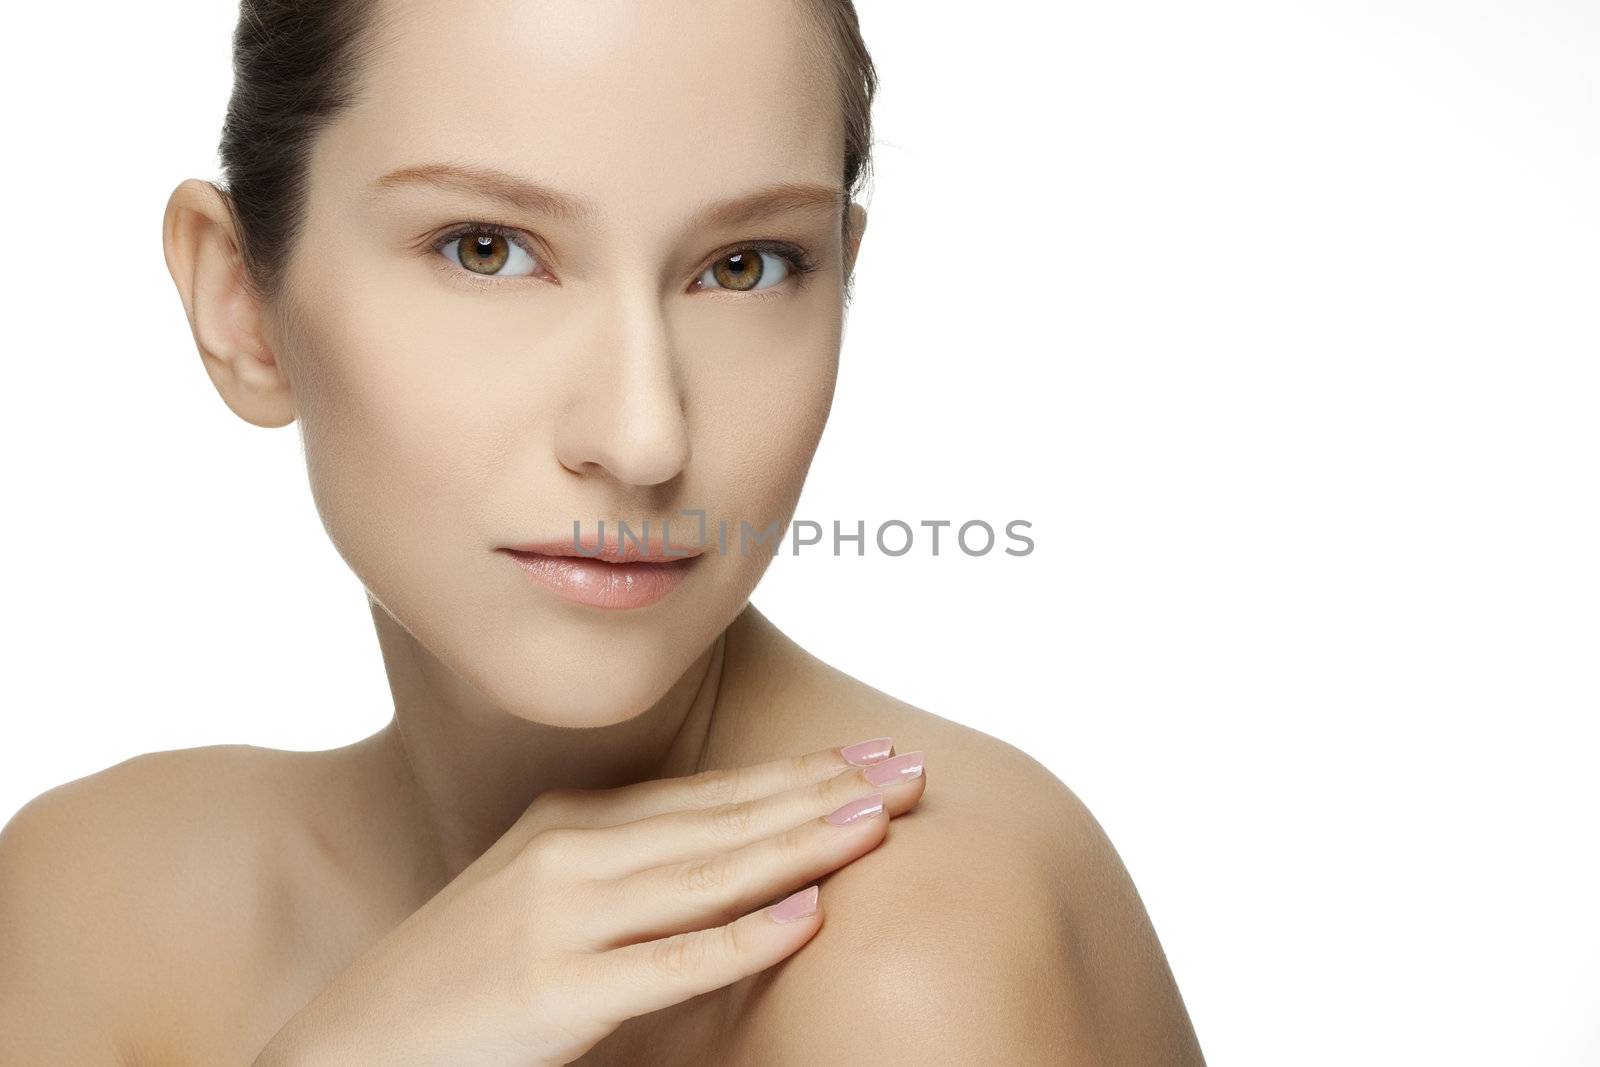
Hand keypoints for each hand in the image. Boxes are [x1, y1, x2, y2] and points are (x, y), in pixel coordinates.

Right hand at [252, 738, 924, 1065]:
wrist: (345, 1051)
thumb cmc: (454, 989)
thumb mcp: (538, 905)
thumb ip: (622, 876)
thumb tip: (720, 868)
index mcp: (568, 828)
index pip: (708, 795)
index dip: (797, 774)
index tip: (871, 755)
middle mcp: (567, 856)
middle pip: (722, 820)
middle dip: (823, 792)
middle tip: (911, 769)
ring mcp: (557, 921)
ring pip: (707, 875)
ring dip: (802, 845)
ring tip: (881, 822)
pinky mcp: (551, 995)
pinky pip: (665, 965)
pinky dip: (740, 939)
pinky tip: (806, 918)